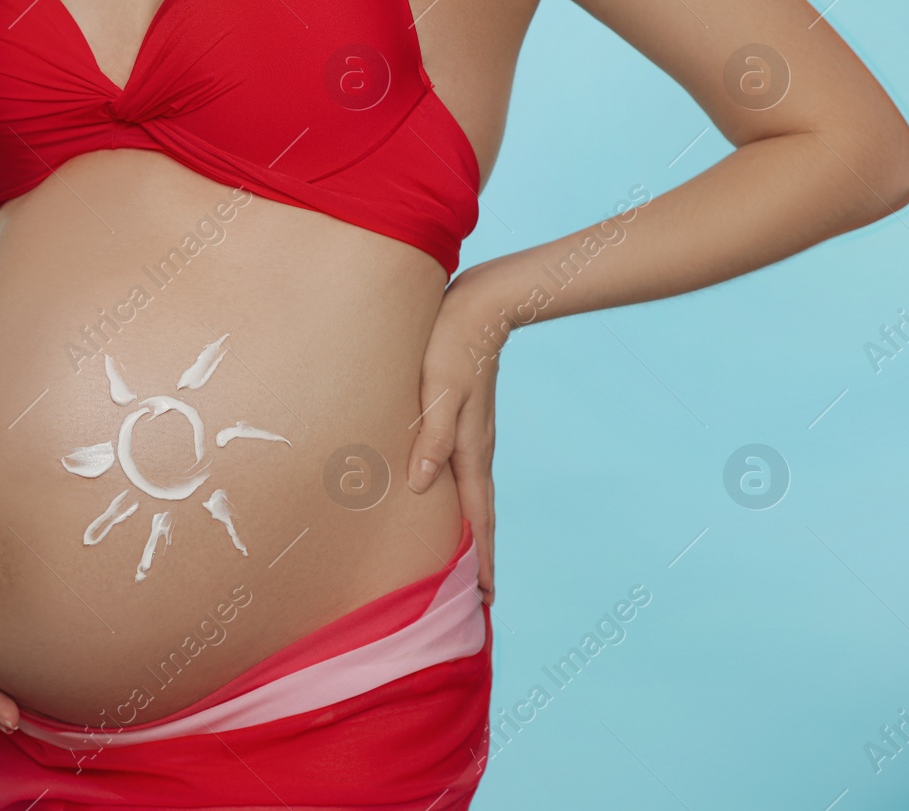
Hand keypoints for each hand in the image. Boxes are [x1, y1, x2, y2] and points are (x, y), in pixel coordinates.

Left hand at [406, 269, 503, 604]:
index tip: (488, 598)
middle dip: (484, 559)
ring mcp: (475, 437)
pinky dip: (468, 503)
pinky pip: (468, 476)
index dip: (483, 560)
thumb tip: (421, 485)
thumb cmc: (450, 346)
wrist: (479, 307)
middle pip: (483, 517)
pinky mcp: (468, 423)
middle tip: (485, 600)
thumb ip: (430, 437)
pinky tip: (455, 505)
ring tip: (472, 564)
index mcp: (471, 450)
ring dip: (477, 534)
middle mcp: (477, 450)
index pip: (480, 519)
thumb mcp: (438, 391)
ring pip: (475, 497)